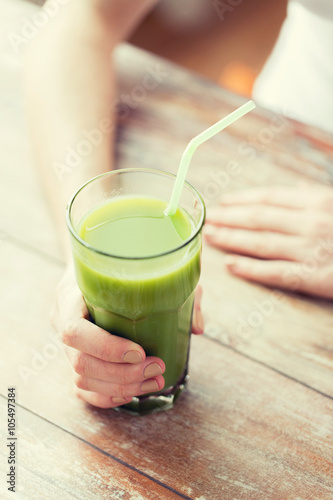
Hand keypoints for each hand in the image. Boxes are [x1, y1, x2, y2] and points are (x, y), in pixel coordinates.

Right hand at [51, 264, 203, 408]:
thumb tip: (197, 327)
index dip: (106, 348)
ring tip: (154, 382)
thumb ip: (175, 289)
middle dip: (122, 374)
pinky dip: (108, 396)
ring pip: (82, 380)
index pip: (74, 330)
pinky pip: (82, 389)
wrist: (97, 266)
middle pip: (80, 362)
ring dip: (121, 388)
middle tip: (157, 369)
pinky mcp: (74, 357)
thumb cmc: (123, 265)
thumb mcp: (149, 266)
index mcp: (70, 295)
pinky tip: (133, 393)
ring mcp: (65, 342)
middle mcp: (61, 320)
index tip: (140, 352)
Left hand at [204, 185, 332, 298]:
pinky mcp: (313, 277)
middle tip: (207, 218)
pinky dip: (249, 268)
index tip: (223, 202)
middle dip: (228, 218)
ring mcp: (310, 250)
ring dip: (231, 239)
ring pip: (261, 243)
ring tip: (210, 236)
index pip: (270, 198)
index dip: (242, 200)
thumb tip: (298, 187)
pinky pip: (274, 272)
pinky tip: (230, 265)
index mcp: (317, 202)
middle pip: (259, 218)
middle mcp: (311, 223)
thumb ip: (318, 197)